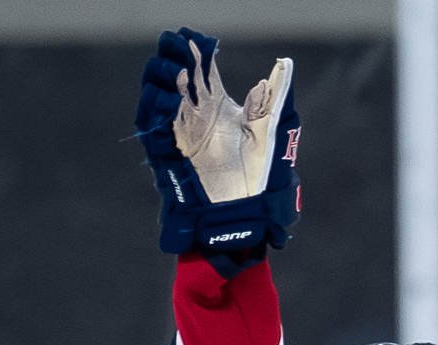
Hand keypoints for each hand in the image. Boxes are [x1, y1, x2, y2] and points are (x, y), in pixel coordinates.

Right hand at [136, 27, 299, 270]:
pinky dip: (158, 110)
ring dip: (161, 80)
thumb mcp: (269, 131)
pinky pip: (153, 127)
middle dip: (172, 56)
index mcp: (217, 105)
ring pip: (157, 96)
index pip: (200, 68)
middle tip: (179, 46)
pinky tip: (171, 99)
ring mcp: (179, 133)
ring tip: (176, 72)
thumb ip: (272, 98)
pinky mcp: (169, 153)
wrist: (245, 213)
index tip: (199, 38)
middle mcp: (195, 115)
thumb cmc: (259, 175)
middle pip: (173, 75)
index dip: (195, 49)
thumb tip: (284, 65)